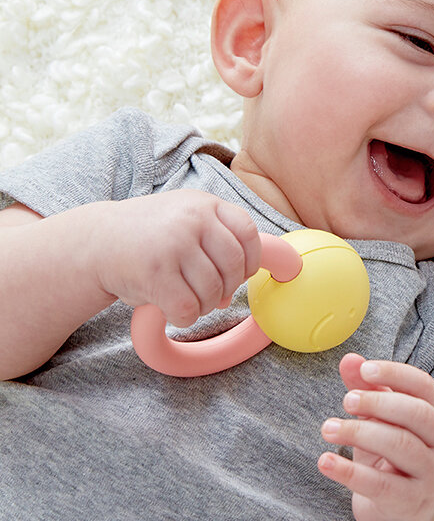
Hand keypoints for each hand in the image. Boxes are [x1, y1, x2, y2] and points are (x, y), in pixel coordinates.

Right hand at [91, 190, 261, 326]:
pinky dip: (183, 317)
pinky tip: (170, 309)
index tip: (240, 275)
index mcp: (204, 203)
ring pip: (212, 291)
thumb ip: (215, 241)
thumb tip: (237, 288)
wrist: (94, 242)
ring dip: (202, 306)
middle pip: (233, 266)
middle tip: (209, 295)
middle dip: (225, 289)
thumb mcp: (184, 220)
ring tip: (184, 299)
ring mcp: (174, 244)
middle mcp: (192, 219)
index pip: (248, 232)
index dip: (250, 261)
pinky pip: (187, 308)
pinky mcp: (155, 273)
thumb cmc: (147, 237)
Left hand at [319, 354, 433, 520]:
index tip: (365, 369)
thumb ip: (368, 390)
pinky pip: (379, 485)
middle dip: (378, 402)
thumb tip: (349, 359)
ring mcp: (429, 475)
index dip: (396, 373)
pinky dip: (348, 471)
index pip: (424, 386)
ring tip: (328, 429)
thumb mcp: (381, 424)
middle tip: (346, 401)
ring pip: (399, 445)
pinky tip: (325, 461)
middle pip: (416, 414)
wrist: (408, 519)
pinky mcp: (408, 503)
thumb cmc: (393, 461)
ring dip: (359, 432)